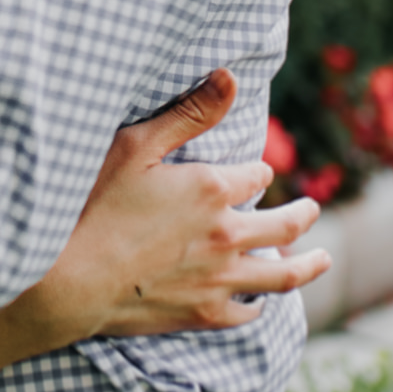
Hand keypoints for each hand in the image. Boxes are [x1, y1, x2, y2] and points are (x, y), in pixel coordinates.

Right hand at [12, 74, 330, 353]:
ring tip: (322, 259)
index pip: (255, 176)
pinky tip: (263, 302)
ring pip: (282, 274)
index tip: (254, 174)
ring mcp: (220, 278)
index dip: (256, 173)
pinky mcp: (205, 314)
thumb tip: (230, 77)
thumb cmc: (94, 206)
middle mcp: (227, 234)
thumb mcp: (135, 145)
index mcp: (212, 188)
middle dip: (302, 214)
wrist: (70, 280)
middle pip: (284, 224)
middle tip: (312, 210)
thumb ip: (188, 114)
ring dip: (308, 265)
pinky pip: (249, 313)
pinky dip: (262, 305)